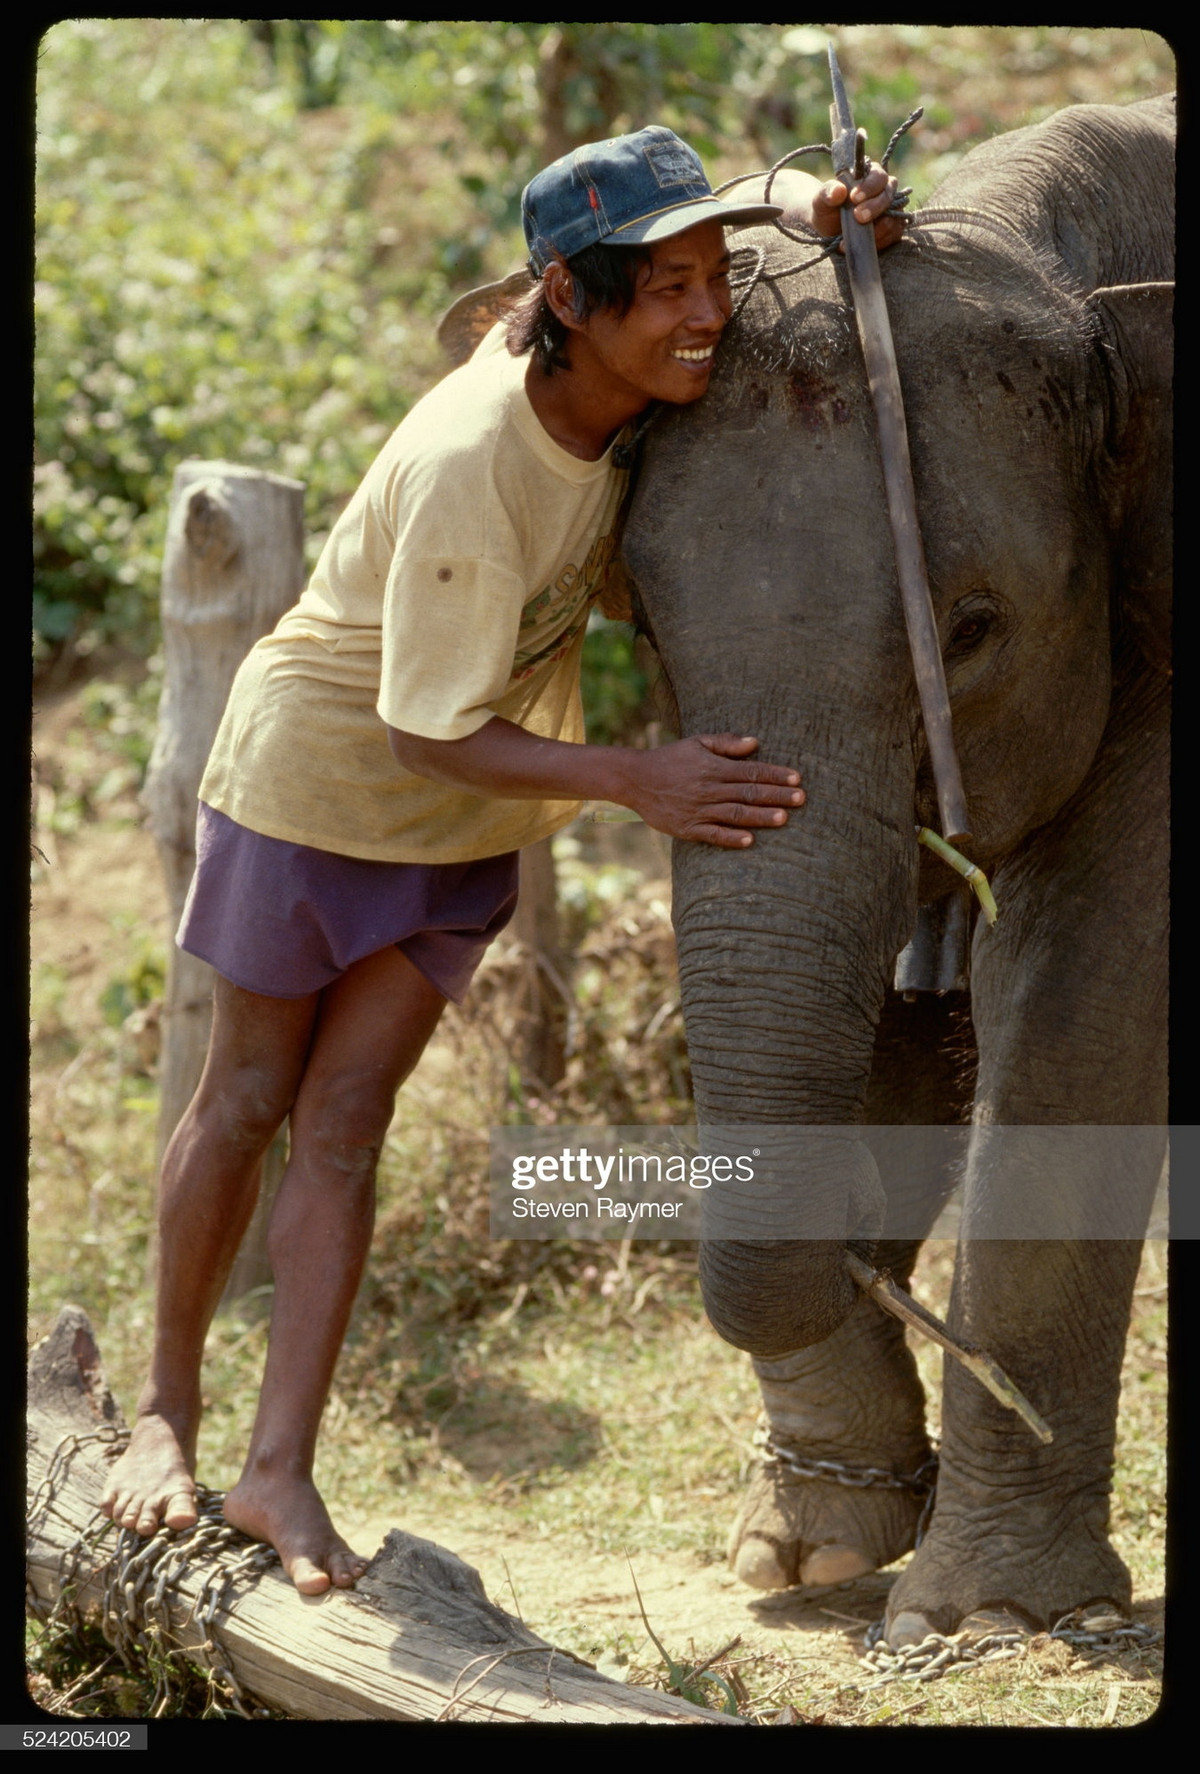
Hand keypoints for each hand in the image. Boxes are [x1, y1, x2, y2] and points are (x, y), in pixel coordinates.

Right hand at [625, 733, 804, 848]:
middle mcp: (708, 789)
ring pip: (735, 814)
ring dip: (760, 817)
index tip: (797, 779)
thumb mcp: (697, 743)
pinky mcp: (687, 828)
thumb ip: (726, 743)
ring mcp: (698, 810)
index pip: (751, 771)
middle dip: (777, 795)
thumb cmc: (670, 759)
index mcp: (713, 768)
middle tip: (802, 799)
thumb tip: (755, 743)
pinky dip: (731, 838)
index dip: (775, 775)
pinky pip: (712, 835)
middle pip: (748, 793)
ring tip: (784, 819)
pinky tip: (750, 841)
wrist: (635, 779)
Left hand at [811, 161, 903, 251]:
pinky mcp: (892, 228)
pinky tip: (864, 243)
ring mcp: (890, 210)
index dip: (869, 187)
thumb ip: (827, 192)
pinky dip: (880, 240)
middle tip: (858, 217)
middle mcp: (884, 190)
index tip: (854, 198)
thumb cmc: (827, 209)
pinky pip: (894, 233)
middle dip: (874, 207)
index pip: (878, 176)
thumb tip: (838, 190)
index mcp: (869, 176)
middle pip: (888, 194)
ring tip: (857, 235)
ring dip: (878, 227)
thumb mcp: (822, 200)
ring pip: (894, 215)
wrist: (828, 230)